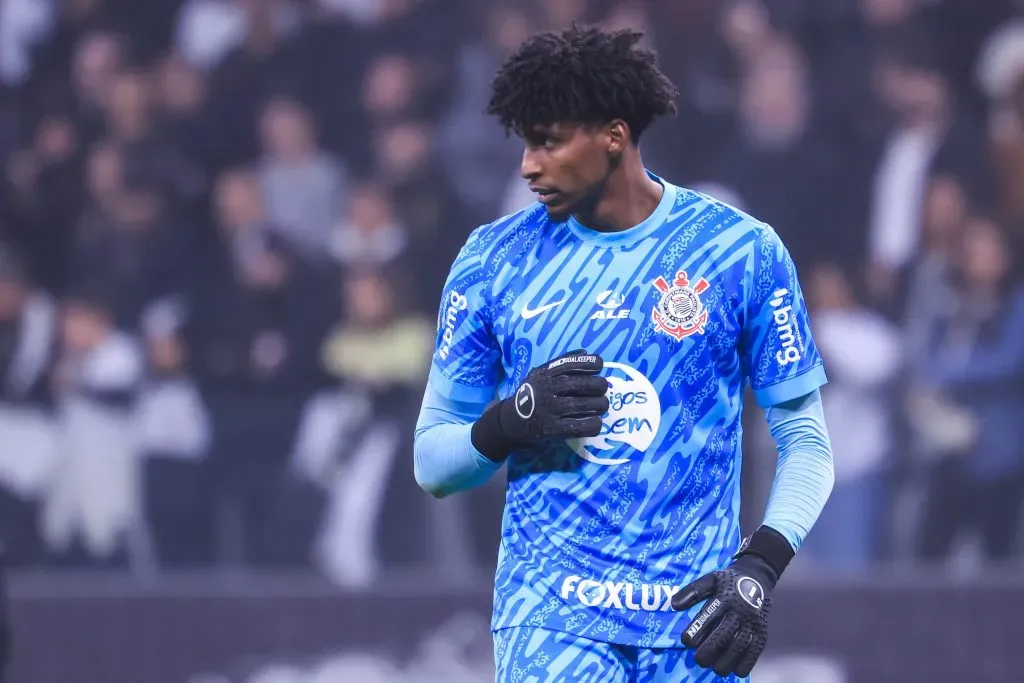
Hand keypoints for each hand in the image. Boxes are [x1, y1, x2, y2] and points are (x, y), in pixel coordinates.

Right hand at [471, 349, 608, 459]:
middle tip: (603, 388)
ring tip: (602, 405)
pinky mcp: (550, 430)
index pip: (570, 364)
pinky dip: (592, 424)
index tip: (599, 364)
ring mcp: (548, 410)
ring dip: (599, 404)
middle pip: (581, 384)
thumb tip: (586, 352)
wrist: (510, 421)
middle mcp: (546, 390)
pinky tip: (596, 422)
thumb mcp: (539, 374)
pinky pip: (578, 427)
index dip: (589, 362)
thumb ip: (561, 363)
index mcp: (544, 374)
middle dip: (598, 385)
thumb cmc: (530, 395)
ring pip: (583, 405)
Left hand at [672, 527, 792, 676]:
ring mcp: (752, 622)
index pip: (710, 614)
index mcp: (724, 597)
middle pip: (725, 634)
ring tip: (714, 668)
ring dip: (727, 660)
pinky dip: (747, 662)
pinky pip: (756, 649)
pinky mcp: (762, 630)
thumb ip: (692, 591)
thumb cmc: (727, 581)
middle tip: (698, 660)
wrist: (756, 577)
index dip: (697, 629)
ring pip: (740, 645)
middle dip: (710, 650)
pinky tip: (736, 670)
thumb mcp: (709, 580)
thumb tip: (674, 605)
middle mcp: (739, 610)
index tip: (686, 641)